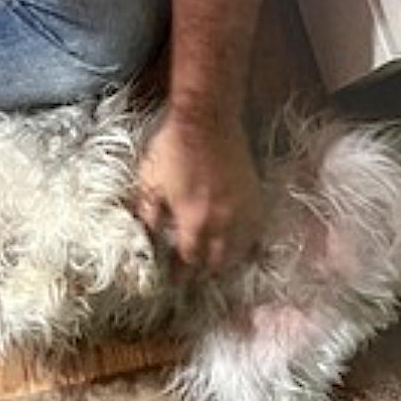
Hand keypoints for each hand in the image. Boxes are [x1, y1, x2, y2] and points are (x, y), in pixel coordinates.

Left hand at [136, 109, 262, 273]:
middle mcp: (222, 221)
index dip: (181, 274)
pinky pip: (255, 227)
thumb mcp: (149, 182)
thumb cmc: (173, 148)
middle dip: (206, 272)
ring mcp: (242, 208)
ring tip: (218, 264)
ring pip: (240, 247)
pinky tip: (240, 240)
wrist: (206, 118)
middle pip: (219, 260)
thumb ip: (148, 214)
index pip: (189, 260)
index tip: (175, 282)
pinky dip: (247, 239)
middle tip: (196, 277)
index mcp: (193, 221)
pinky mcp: (254, 194)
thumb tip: (145, 236)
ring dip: (228, 259)